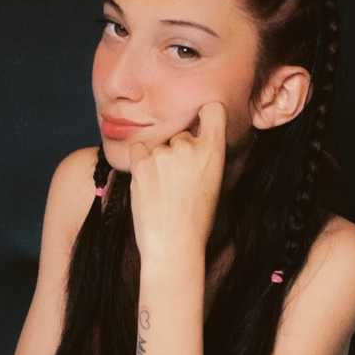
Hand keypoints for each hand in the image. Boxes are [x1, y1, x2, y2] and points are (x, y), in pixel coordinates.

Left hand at [128, 102, 227, 259]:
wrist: (173, 244)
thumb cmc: (197, 219)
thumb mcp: (214, 182)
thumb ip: (205, 156)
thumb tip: (194, 140)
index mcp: (213, 150)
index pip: (212, 110)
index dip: (206, 115)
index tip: (203, 122)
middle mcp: (188, 146)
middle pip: (181, 133)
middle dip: (180, 149)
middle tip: (180, 179)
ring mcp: (162, 153)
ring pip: (160, 144)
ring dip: (160, 158)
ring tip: (165, 188)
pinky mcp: (140, 162)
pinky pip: (139, 150)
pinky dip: (142, 161)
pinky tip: (150, 183)